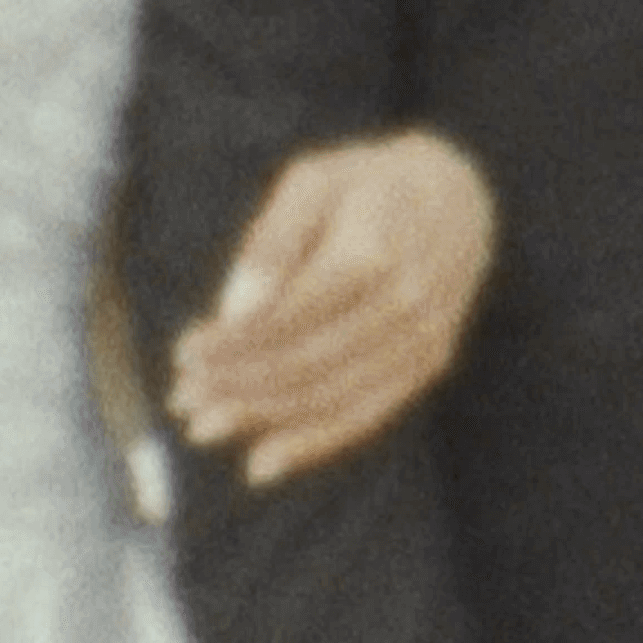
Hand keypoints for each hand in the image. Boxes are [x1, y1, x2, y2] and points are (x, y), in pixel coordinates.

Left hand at [170, 127, 494, 487]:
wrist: (459, 195)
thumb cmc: (367, 184)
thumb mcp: (314, 181)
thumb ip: (271, 242)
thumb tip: (232, 312)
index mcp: (373, 248)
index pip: (291, 314)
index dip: (234, 342)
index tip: (183, 353)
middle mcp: (406, 299)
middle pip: (308, 361)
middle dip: (238, 386)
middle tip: (183, 400)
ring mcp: (423, 337)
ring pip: (332, 396)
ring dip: (263, 419)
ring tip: (206, 426)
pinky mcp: (429, 363)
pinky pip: (367, 415)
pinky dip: (312, 443)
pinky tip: (262, 461)